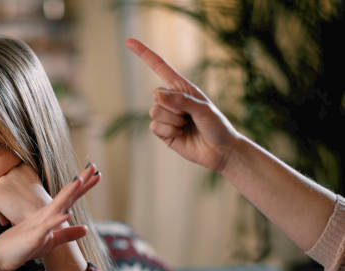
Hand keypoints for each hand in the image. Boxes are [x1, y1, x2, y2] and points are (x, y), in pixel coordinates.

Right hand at [0, 164, 100, 270]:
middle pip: (66, 195)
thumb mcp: (51, 241)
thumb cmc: (23, 247)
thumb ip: (68, 234)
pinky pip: (46, 227)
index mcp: (50, 216)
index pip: (70, 198)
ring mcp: (39, 225)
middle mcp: (45, 215)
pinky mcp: (34, 236)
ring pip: (57, 206)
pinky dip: (56, 220)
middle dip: (80, 181)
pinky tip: (67, 214)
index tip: (97, 174)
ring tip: (80, 180)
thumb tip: (86, 229)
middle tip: (94, 166)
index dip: (84, 186)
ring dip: (68, 193)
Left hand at [0, 164, 51, 226]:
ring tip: (6, 217)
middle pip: (0, 184)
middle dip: (4, 199)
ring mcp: (4, 180)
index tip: (16, 202)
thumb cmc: (40, 209)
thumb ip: (19, 184)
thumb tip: (3, 189)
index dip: (10, 191)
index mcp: (24, 167)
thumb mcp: (34, 189)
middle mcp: (13, 170)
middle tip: (11, 211)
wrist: (43, 219)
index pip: (8, 177)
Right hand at [125, 38, 241, 171]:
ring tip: (187, 126)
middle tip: (190, 116)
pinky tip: (180, 135)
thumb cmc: (216, 125)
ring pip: (154, 112)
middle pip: (156, 96)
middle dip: (173, 107)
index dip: (144, 54)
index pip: (159, 67)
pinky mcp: (162, 132)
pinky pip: (155, 127)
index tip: (128, 41)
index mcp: (181, 87)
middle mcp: (171, 100)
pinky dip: (168, 131)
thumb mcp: (203, 108)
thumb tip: (156, 96)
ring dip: (173, 121)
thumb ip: (180, 100)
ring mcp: (166, 116)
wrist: (220, 151)